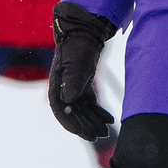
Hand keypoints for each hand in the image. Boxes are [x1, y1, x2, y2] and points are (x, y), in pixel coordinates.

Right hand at [48, 2, 117, 141]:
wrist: (84, 31)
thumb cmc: (78, 46)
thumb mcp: (76, 63)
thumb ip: (72, 81)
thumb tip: (68, 101)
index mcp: (57, 86)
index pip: (62, 111)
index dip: (73, 125)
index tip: (87, 135)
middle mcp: (63, 89)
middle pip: (73, 113)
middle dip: (86, 126)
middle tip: (101, 135)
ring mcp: (72, 87)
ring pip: (82, 110)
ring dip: (93, 120)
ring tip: (107, 130)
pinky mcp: (82, 84)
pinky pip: (89, 103)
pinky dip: (98, 111)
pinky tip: (110, 118)